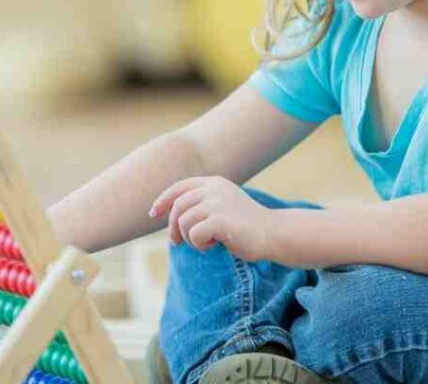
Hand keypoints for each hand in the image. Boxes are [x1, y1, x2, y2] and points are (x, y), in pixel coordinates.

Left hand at [148, 176, 272, 260]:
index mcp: (214, 182)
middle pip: (177, 207)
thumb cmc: (246, 226)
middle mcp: (214, 188)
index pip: (179, 187)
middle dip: (172, 228)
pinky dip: (200, 245)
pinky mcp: (219, 219)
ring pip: (183, 222)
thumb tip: (171, 219)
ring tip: (207, 242)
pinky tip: (216, 245)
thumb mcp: (222, 208)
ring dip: (190, 238)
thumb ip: (201, 206)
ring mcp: (217, 202)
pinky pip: (194, 235)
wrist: (273, 234)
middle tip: (176, 243)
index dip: (163, 200)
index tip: (153, 213)